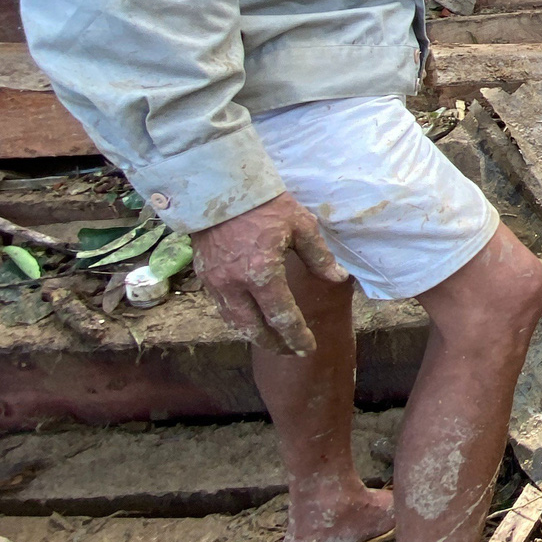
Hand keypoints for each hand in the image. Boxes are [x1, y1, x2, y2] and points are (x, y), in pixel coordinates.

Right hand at [191, 193, 347, 355]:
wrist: (219, 188)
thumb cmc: (265, 205)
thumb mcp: (301, 226)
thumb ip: (319, 256)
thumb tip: (337, 277)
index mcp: (263, 273)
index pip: (283, 317)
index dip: (297, 336)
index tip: (308, 348)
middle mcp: (236, 285)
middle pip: (254, 329)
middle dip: (274, 344)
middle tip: (291, 352)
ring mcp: (216, 284)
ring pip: (234, 323)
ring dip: (254, 336)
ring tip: (273, 341)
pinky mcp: (204, 277)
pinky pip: (222, 309)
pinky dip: (238, 321)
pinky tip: (250, 321)